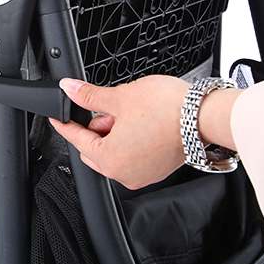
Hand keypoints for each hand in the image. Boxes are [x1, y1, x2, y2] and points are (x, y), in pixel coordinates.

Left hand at [49, 75, 241, 190]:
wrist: (205, 116)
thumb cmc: (168, 110)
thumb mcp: (120, 97)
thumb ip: (90, 96)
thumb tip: (70, 89)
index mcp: (110, 159)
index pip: (77, 139)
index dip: (65, 124)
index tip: (57, 118)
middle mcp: (125, 173)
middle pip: (95, 149)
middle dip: (96, 128)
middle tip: (108, 108)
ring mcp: (142, 174)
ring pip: (114, 152)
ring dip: (113, 133)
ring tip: (128, 112)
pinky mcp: (157, 169)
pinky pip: (132, 155)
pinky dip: (129, 141)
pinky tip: (140, 122)